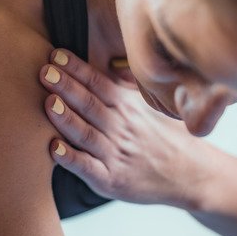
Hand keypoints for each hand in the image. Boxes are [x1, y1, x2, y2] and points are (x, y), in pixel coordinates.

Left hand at [37, 48, 205, 207]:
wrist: (192, 175)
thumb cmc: (167, 139)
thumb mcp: (152, 107)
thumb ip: (128, 87)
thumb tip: (112, 61)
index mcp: (128, 107)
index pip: (98, 83)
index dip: (76, 68)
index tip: (55, 55)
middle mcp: (121, 127)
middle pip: (89, 103)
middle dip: (66, 86)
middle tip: (44, 70)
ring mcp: (115, 154)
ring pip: (85, 133)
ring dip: (65, 118)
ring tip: (47, 102)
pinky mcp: (111, 180)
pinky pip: (87, 168)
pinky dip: (70, 158)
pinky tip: (54, 148)